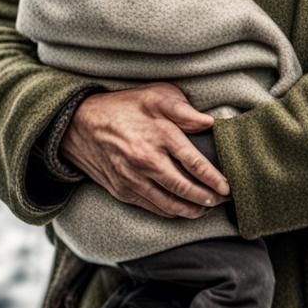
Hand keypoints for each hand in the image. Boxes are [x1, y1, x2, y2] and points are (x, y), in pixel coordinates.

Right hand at [61, 84, 230, 218]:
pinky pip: (151, 207)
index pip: (194, 162)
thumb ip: (184, 110)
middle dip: (207, 198)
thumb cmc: (124, 106)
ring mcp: (132, 178)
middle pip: (184, 188)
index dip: (214, 178)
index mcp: (159, 134)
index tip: (228, 186)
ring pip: (168, 204)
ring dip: (191, 210)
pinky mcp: (122, 190)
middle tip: (223, 200)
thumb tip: (209, 122)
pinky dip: (170, 212)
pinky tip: (181, 209)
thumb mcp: (156, 95)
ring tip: (206, 209)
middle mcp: (146, 160)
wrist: (79, 124)